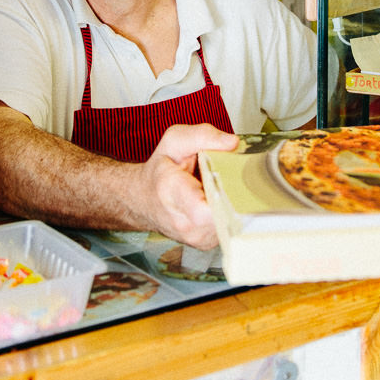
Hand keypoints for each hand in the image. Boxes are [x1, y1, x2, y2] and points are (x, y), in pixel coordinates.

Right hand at [141, 123, 238, 249]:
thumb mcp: (175, 140)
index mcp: (172, 192)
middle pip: (227, 214)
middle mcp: (183, 223)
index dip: (225, 197)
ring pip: (232, 222)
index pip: (203, 210)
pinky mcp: (207, 244)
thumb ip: (203, 136)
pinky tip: (219, 202)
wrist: (143, 199)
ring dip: (234, 204)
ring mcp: (196, 238)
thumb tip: (232, 143)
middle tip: (230, 179)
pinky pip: (230, 228)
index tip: (231, 181)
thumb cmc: (160, 170)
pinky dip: (230, 214)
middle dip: (236, 195)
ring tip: (221, 190)